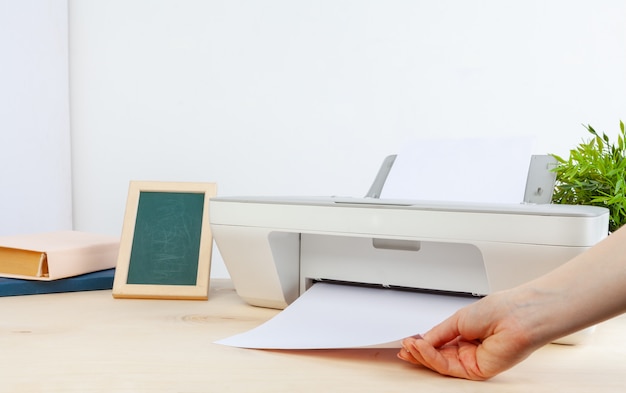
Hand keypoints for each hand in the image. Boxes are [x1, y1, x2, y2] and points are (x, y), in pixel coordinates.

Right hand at [397, 291, 538, 379]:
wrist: (517, 316)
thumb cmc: (499, 311)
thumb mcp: (458, 319)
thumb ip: (439, 333)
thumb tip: (422, 339)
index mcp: (466, 336)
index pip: (440, 345)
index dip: (423, 344)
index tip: (409, 341)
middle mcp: (469, 350)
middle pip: (438, 357)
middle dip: (419, 352)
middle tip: (405, 347)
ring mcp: (473, 361)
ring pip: (441, 364)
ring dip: (423, 355)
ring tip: (410, 345)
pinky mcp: (477, 371)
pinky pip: (449, 367)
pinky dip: (433, 358)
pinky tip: (423, 347)